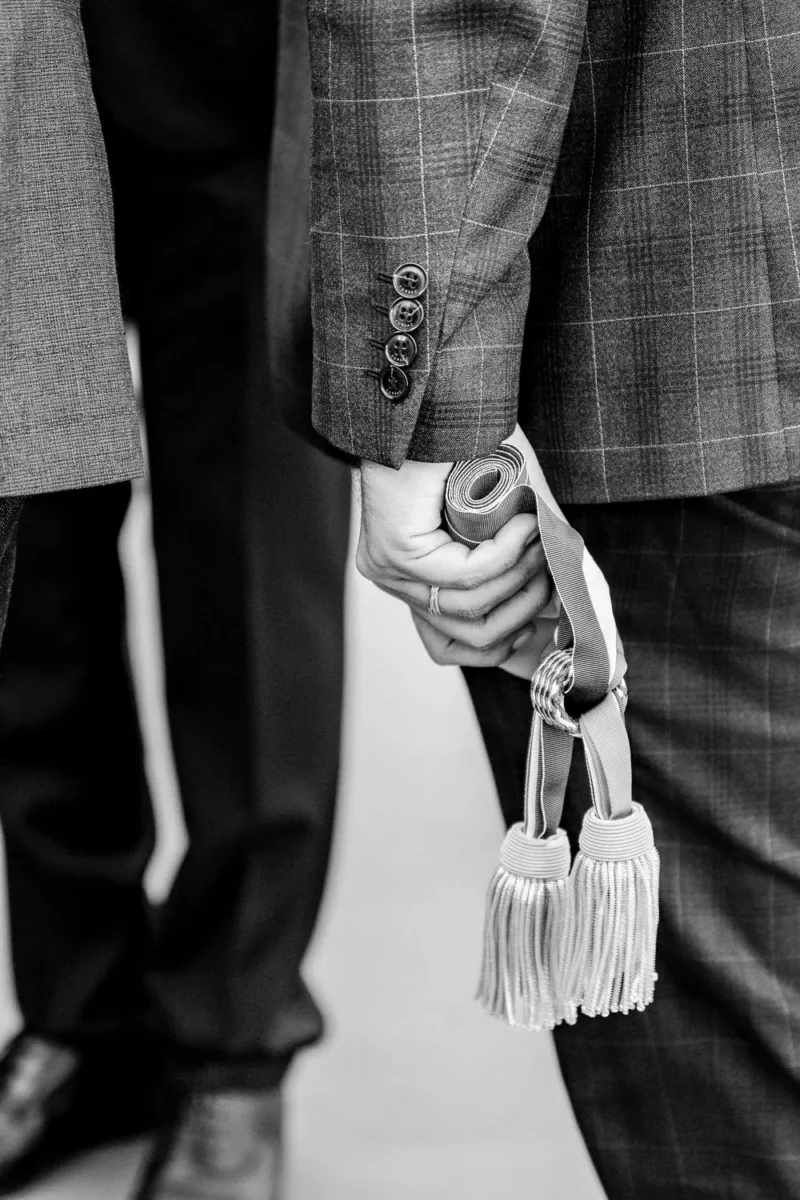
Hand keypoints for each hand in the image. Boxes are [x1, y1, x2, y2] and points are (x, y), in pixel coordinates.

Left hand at [357, 458, 552, 666]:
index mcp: (416, 578)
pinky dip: (506, 554)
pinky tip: (523, 526)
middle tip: (552, 571)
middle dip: (526, 612)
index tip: (551, 637)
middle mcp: (397, 580)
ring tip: (540, 537)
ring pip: (473, 610)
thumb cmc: (474, 444)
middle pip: (470, 639)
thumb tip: (568, 612)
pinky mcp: (396, 552)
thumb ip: (531, 560)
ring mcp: (391, 570)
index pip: (452, 646)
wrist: (438, 396)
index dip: (506, 651)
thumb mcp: (513, 517)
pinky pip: (467, 576)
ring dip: (522, 578)